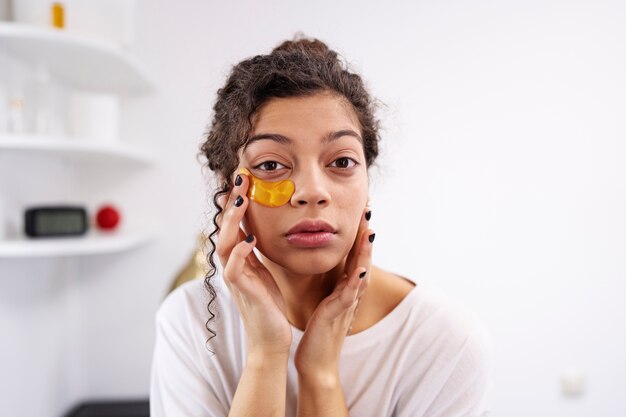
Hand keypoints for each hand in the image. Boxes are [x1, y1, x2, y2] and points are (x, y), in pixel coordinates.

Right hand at [216, 173, 291, 356]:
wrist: (271, 338)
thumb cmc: (269, 304)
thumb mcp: (263, 270)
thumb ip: (255, 251)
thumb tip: (254, 229)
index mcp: (239, 257)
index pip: (234, 222)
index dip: (237, 200)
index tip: (245, 176)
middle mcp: (232, 264)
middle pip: (226, 227)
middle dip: (232, 202)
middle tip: (240, 177)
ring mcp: (235, 278)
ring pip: (224, 243)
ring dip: (232, 222)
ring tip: (242, 201)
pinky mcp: (241, 291)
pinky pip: (234, 268)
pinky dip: (239, 252)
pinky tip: (249, 239)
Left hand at [294, 208, 373, 378]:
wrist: (317, 361)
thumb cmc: (318, 329)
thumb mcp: (324, 299)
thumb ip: (329, 282)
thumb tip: (323, 261)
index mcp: (344, 284)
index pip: (352, 251)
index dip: (356, 229)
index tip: (358, 205)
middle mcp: (350, 290)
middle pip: (362, 255)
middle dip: (365, 230)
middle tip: (368, 205)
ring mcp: (347, 302)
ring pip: (361, 270)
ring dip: (366, 249)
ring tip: (369, 227)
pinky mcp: (339, 314)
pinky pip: (350, 295)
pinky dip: (357, 281)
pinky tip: (361, 269)